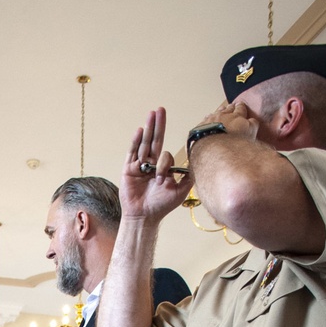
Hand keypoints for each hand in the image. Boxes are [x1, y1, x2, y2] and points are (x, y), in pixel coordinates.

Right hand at [121, 108, 193, 222]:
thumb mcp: (180, 191)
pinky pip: (132, 153)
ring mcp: (138, 166)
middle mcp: (150, 164)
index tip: (162, 178)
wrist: (145, 217)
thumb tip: (197, 163)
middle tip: (161, 109)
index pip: (165, 154)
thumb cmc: (161, 206)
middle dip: (158, 125)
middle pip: (155, 141)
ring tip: (152, 114)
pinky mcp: (128, 170)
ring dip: (148, 128)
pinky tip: (140, 130)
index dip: (165, 163)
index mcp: (161, 168)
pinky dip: (136, 142)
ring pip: (144, 144)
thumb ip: (189, 177)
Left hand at [193, 99, 258, 142]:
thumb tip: (252, 121)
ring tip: (221, 110)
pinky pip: (204, 120)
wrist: (214, 147)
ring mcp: (211, 120)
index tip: (240, 105)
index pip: (240, 108)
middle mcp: (223, 115)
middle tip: (232, 106)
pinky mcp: (201, 127)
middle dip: (230, 108)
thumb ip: (253, 125)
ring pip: (216, 113)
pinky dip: (207, 119)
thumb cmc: (233, 142)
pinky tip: (207, 119)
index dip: (241, 107)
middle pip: (227, 109)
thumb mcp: (250, 132)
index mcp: (236, 116)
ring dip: (219, 111)